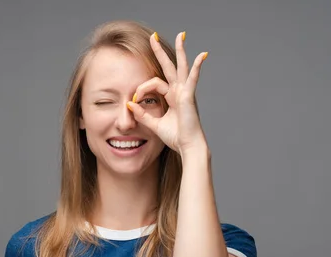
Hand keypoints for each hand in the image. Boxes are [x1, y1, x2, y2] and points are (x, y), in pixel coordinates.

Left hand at [126, 31, 208, 155]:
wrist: (187, 147)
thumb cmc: (175, 137)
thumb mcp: (154, 124)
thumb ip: (142, 114)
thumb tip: (129, 104)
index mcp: (172, 97)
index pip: (154, 83)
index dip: (141, 89)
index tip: (134, 100)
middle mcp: (179, 91)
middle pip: (168, 66)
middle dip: (160, 51)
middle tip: (153, 37)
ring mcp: (185, 92)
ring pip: (181, 66)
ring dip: (181, 50)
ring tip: (181, 35)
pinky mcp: (189, 96)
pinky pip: (192, 78)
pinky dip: (197, 67)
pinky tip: (202, 55)